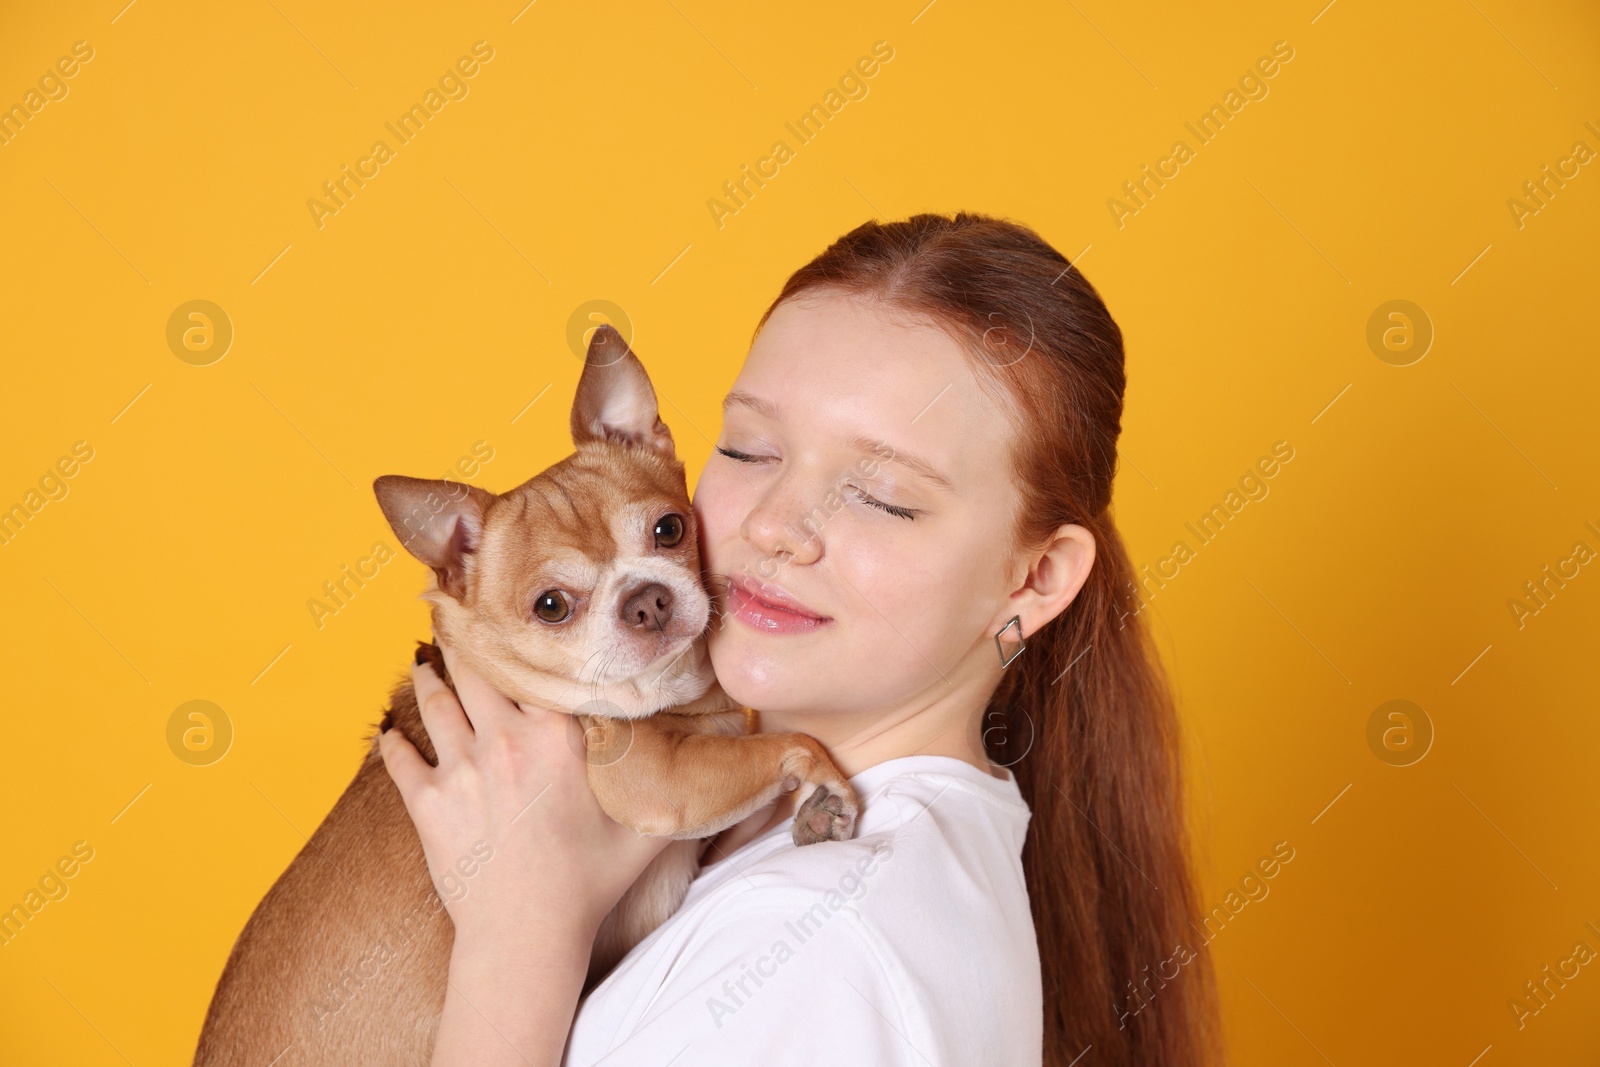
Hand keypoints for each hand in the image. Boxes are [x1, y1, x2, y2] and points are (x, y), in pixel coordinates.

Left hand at [378, 636, 672, 947]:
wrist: (526, 934)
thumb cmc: (589, 882)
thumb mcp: (643, 826)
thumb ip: (676, 782)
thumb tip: (728, 759)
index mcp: (557, 736)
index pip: (536, 665)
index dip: (523, 633)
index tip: (517, 608)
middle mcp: (505, 740)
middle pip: (476, 670)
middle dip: (465, 638)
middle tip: (455, 612)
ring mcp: (461, 768)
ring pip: (436, 703)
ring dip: (426, 677)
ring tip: (420, 660)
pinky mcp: (427, 802)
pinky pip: (402, 759)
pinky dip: (394, 742)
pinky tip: (388, 732)